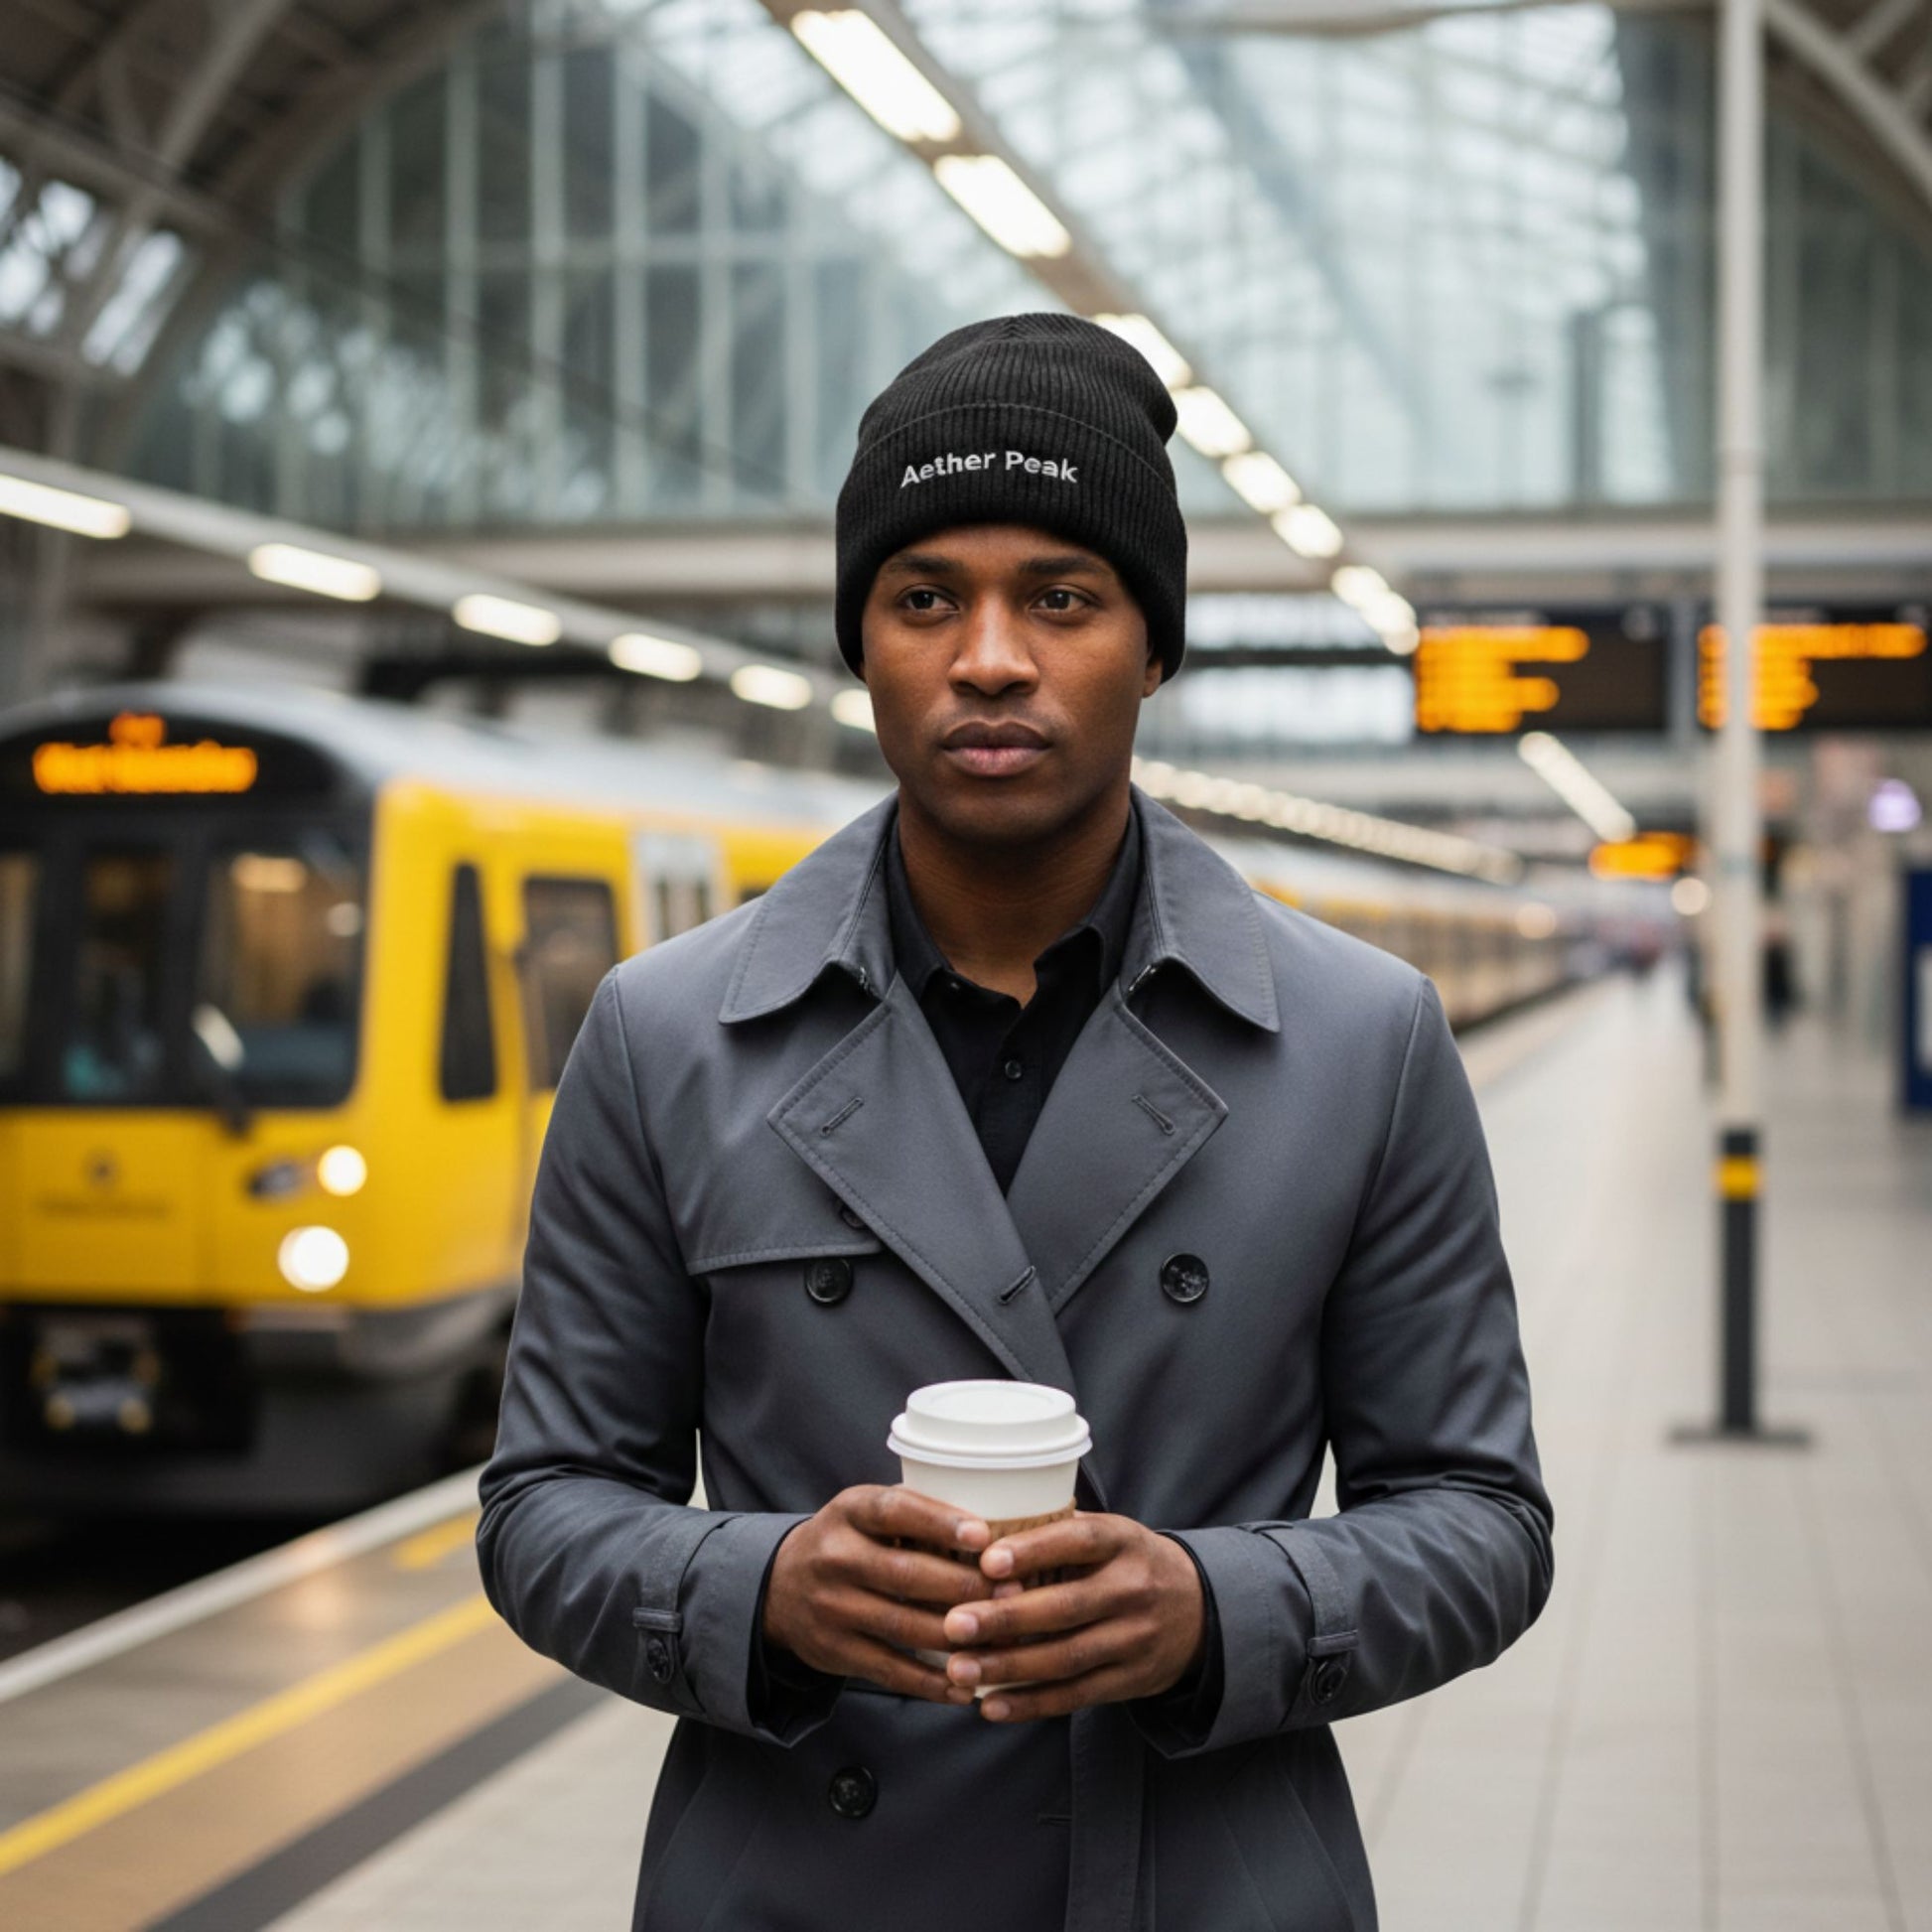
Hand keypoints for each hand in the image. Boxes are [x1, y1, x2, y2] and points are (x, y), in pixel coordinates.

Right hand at [762, 1486, 992, 1703]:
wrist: (779, 1586)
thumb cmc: (849, 1540)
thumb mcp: (867, 1511)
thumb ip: (917, 1512)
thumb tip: (993, 1527)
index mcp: (851, 1511)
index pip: (896, 1511)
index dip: (940, 1523)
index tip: (983, 1537)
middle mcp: (836, 1557)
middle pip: (907, 1574)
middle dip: (964, 1586)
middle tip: (1012, 1593)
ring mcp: (833, 1607)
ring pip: (903, 1626)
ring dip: (957, 1637)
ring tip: (1002, 1640)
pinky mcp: (835, 1651)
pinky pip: (891, 1670)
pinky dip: (932, 1681)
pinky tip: (966, 1685)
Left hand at [939, 1513, 1204, 1721]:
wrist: (1200, 1609)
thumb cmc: (1129, 1562)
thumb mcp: (1109, 1533)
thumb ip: (1056, 1531)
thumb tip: (980, 1529)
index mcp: (1123, 1541)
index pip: (1079, 1541)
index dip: (1034, 1551)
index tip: (987, 1562)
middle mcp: (1133, 1589)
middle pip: (1066, 1607)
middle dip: (1006, 1619)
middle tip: (953, 1624)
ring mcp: (1135, 1639)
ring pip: (1066, 1657)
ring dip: (1009, 1668)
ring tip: (960, 1669)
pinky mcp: (1131, 1681)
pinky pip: (1076, 1695)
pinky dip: (1031, 1703)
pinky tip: (991, 1705)